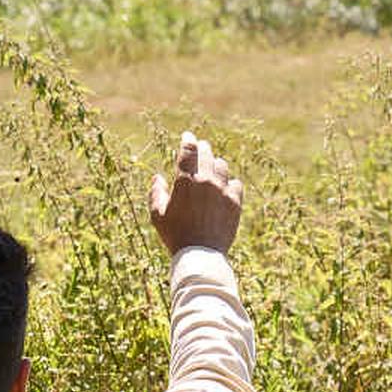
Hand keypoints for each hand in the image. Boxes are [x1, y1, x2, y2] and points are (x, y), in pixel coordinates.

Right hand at [151, 131, 245, 255]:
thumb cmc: (175, 235)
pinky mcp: (235, 202)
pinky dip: (229, 182)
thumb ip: (156, 193)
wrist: (201, 255)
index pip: (188, 150)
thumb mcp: (158, 215)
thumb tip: (158, 177)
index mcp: (186, 181)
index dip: (187, 140)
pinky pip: (236, 183)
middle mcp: (206, 181)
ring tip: (211, 167)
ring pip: (222, 166)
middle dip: (202, 148)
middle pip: (207, 153)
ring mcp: (223, 191)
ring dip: (215, 163)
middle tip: (201, 148)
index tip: (187, 136)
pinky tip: (225, 186)